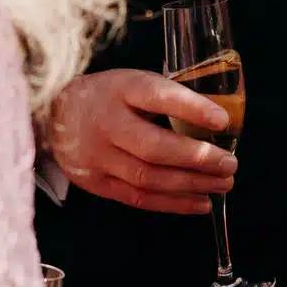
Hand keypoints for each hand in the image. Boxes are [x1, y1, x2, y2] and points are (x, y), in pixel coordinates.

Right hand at [47, 68, 237, 213]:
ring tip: (222, 184)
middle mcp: (107, 124)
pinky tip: (200, 202)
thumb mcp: (133, 82)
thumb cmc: (109, 97)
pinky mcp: (96, 183)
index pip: (158, 97)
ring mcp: (98, 157)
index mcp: (121, 89)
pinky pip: (138, 198)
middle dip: (198, 159)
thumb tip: (219, 121)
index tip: (223, 121)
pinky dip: (173, 204)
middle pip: (154, 147)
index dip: (192, 109)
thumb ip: (168, 98)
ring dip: (191, 185)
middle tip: (230, 164)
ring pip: (148, 178)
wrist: (55, 115)